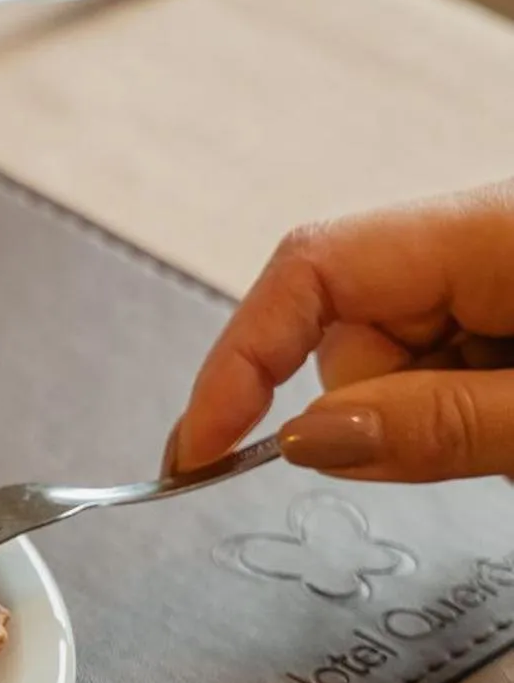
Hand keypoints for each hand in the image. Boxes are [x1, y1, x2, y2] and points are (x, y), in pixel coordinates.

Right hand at [168, 182, 513, 480]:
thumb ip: (441, 424)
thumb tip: (308, 439)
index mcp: (484, 231)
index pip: (311, 269)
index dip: (239, 359)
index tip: (199, 451)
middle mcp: (475, 235)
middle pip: (352, 330)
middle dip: (381, 413)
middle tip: (484, 451)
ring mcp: (493, 266)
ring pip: (397, 362)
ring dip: (438, 418)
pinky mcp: (506, 296)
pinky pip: (446, 365)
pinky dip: (466, 411)